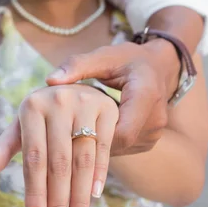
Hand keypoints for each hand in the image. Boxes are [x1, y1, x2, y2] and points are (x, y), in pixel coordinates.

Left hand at [0, 84, 118, 206]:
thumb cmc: (43, 116)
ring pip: (82, 160)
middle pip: (59, 164)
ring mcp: (84, 103)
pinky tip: (94, 198)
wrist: (76, 88)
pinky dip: (100, 175)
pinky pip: (103, 148)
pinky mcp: (107, 107)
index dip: (35, 193)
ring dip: (80, 199)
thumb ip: (4, 148)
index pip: (33, 159)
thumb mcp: (22, 127)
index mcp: (31, 107)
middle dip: (58, 204)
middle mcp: (57, 102)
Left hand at [46, 39, 177, 155]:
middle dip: (90, 143)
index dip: (94, 137)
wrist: (157, 66)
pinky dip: (105, 144)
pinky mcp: (149, 141)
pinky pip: (124, 148)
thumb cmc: (127, 59)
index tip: (66, 132)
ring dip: (96, 146)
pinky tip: (86, 134)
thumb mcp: (103, 56)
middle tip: (60, 139)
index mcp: (146, 95)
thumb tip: (50, 80)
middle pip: (119, 144)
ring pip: (120, 149)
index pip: (121, 131)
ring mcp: (154, 133)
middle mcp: (155, 118)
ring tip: (70, 137)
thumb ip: (78, 66)